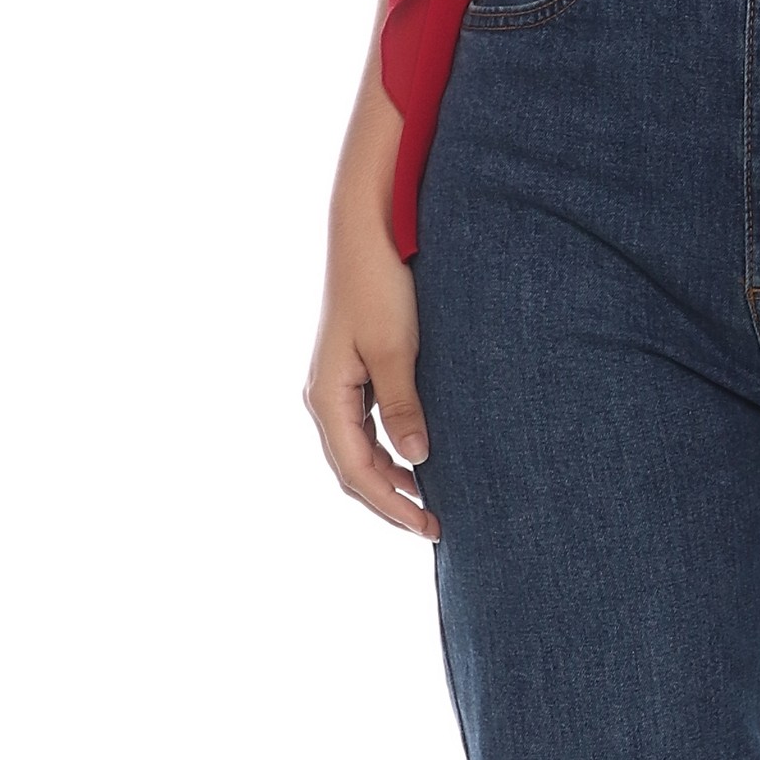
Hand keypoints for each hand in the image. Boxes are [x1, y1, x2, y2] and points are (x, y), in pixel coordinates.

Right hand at [305, 215, 438, 540]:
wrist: (368, 233)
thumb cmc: (382, 285)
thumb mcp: (396, 350)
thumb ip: (403, 407)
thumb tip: (417, 460)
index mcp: (327, 395)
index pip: (356, 471)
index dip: (393, 505)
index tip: (430, 527)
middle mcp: (324, 395)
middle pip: (352, 468)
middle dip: (390, 501)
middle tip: (435, 526)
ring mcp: (336, 383)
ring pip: (358, 450)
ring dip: (389, 478)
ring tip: (428, 501)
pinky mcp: (351, 370)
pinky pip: (364, 427)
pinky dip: (388, 451)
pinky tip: (416, 457)